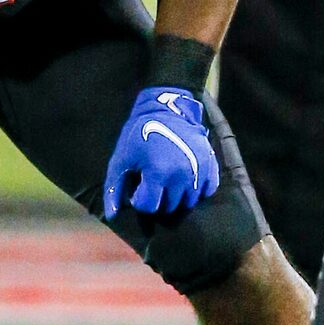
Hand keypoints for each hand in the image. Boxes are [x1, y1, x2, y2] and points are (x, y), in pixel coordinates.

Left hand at [102, 86, 219, 219]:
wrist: (168, 108)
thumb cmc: (139, 134)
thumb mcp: (121, 158)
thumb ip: (114, 188)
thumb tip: (112, 216)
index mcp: (158, 172)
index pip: (149, 206)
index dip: (139, 198)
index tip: (138, 184)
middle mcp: (182, 175)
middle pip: (168, 206)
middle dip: (158, 197)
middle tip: (153, 180)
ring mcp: (200, 171)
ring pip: (187, 202)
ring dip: (176, 196)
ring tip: (168, 178)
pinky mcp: (212, 166)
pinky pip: (207, 191)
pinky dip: (196, 190)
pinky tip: (186, 178)